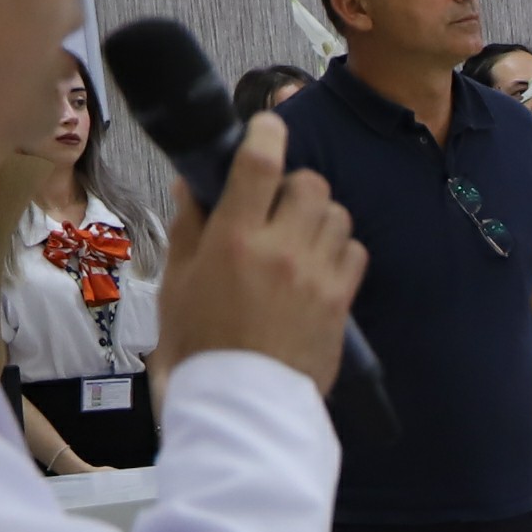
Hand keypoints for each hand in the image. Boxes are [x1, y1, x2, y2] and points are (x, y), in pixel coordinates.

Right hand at [159, 110, 361, 386]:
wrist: (242, 405)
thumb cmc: (200, 347)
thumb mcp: (176, 283)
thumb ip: (189, 227)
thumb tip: (192, 184)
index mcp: (233, 241)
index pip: (259, 165)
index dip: (266, 133)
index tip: (267, 125)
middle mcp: (281, 250)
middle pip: (308, 183)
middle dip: (294, 185)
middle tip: (274, 205)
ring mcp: (317, 275)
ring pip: (337, 213)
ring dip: (318, 216)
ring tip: (294, 238)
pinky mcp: (342, 299)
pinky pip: (355, 250)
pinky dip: (339, 248)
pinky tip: (316, 265)